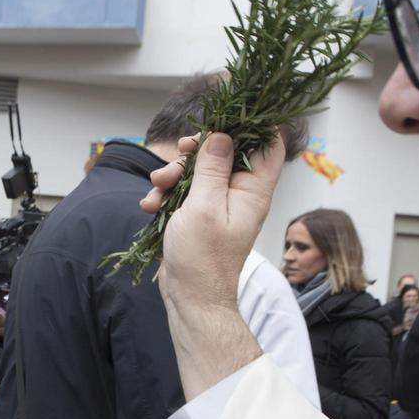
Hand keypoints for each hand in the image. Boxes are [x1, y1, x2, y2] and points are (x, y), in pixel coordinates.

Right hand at [143, 132, 284, 399]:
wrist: (191, 299)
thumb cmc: (202, 259)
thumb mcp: (204, 207)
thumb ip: (212, 167)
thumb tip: (221, 135)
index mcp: (252, 190)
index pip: (267, 144)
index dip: (250, 125)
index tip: (222, 119)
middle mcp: (240, 194)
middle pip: (225, 152)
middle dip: (195, 152)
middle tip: (177, 156)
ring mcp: (220, 205)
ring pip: (199, 172)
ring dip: (173, 175)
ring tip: (156, 190)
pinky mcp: (200, 216)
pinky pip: (185, 192)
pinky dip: (167, 195)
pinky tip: (151, 206)